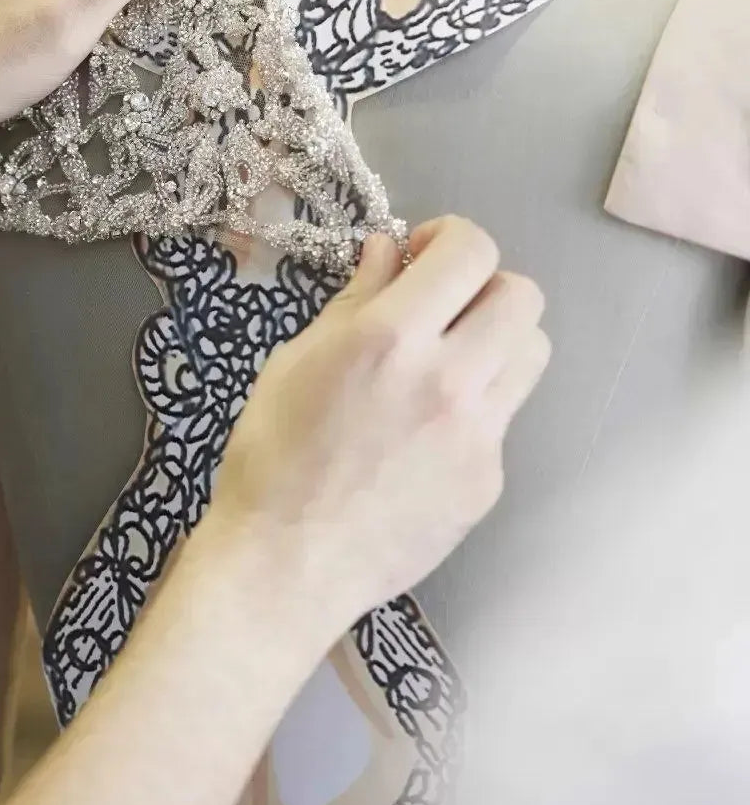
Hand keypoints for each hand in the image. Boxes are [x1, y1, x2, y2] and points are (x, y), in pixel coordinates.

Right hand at [214, 217, 549, 635]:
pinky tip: (425, 436)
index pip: (472, 251)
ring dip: (495, 341)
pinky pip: (503, 419)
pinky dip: (474, 408)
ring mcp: (479, 435)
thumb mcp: (295, 361)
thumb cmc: (272, 457)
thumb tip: (389, 251)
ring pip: (531, 353)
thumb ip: (354, 300)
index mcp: (392, 338)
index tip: (421, 257)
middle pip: (522, 295)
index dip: (450, 238)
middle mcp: (449, 378)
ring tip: (447, 364)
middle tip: (441, 309)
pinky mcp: (489, 481)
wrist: (286, 566)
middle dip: (482, 286)